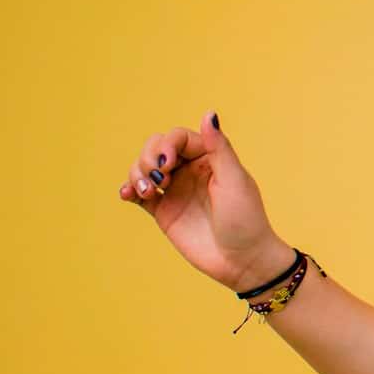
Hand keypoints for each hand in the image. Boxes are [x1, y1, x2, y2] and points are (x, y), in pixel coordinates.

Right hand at [116, 110, 294, 292]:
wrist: (242, 260)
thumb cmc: (246, 219)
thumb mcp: (234, 180)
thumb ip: (218, 147)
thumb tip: (208, 113)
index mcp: (209, 158)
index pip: (178, 137)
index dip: (166, 144)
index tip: (167, 162)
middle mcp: (190, 170)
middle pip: (156, 148)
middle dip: (148, 158)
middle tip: (159, 179)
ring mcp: (175, 191)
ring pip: (144, 169)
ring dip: (137, 174)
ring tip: (145, 191)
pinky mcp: (164, 212)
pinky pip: (138, 195)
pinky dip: (128, 190)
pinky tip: (127, 195)